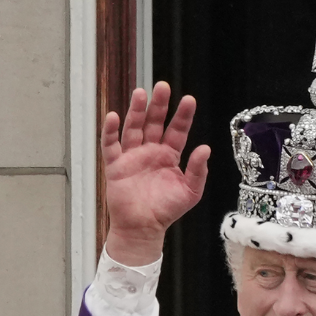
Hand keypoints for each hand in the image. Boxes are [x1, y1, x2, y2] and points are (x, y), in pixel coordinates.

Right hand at [102, 82, 211, 265]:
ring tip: (141, 93)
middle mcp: (151, 151)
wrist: (143, 228)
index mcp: (170, 155)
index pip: (177, 130)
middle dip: (159, 105)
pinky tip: (113, 116)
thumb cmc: (166, 210)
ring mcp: (132, 156)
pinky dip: (110, 131)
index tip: (188, 99)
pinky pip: (111, 144)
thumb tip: (205, 148)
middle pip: (154, 122)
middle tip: (163, 87)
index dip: (182, 115)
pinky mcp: (115, 165)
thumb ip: (198, 170)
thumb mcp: (190, 192)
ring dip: (136, 111)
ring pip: (133, 128)